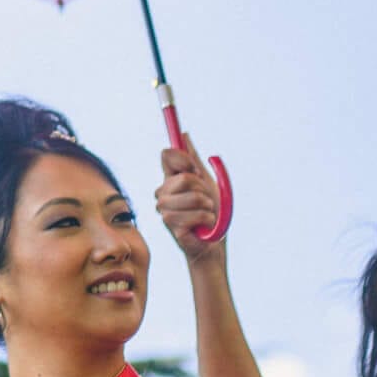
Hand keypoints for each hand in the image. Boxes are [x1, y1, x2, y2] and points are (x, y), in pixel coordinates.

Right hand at [156, 135, 227, 267]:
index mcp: (170, 179)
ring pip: (192, 197)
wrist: (213, 241)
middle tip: (206, 200)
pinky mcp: (171, 225)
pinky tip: (204, 225)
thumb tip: (184, 135)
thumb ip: (193, 159)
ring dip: (207, 206)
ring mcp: (164, 209)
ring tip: (207, 214)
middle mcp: (163, 192)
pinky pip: (195, 214)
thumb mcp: (206, 180)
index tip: (194, 168)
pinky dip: (207, 219)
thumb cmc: (211, 211)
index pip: (167, 155)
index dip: (184, 159)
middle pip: (185, 177)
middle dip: (203, 189)